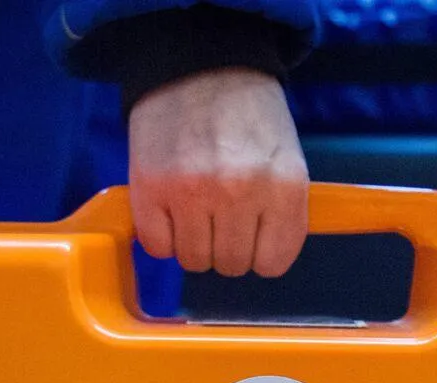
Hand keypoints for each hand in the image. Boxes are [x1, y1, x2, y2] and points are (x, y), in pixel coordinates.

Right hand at [127, 67, 308, 277]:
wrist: (199, 64)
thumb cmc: (248, 114)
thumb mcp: (287, 159)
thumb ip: (283, 212)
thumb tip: (268, 260)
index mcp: (282, 187)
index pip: (273, 263)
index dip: (261, 252)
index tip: (253, 235)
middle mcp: (239, 193)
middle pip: (231, 264)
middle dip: (226, 246)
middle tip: (221, 214)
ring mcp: (191, 193)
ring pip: (193, 260)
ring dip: (193, 242)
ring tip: (195, 207)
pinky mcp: (149, 189)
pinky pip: (158, 246)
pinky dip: (162, 235)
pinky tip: (170, 207)